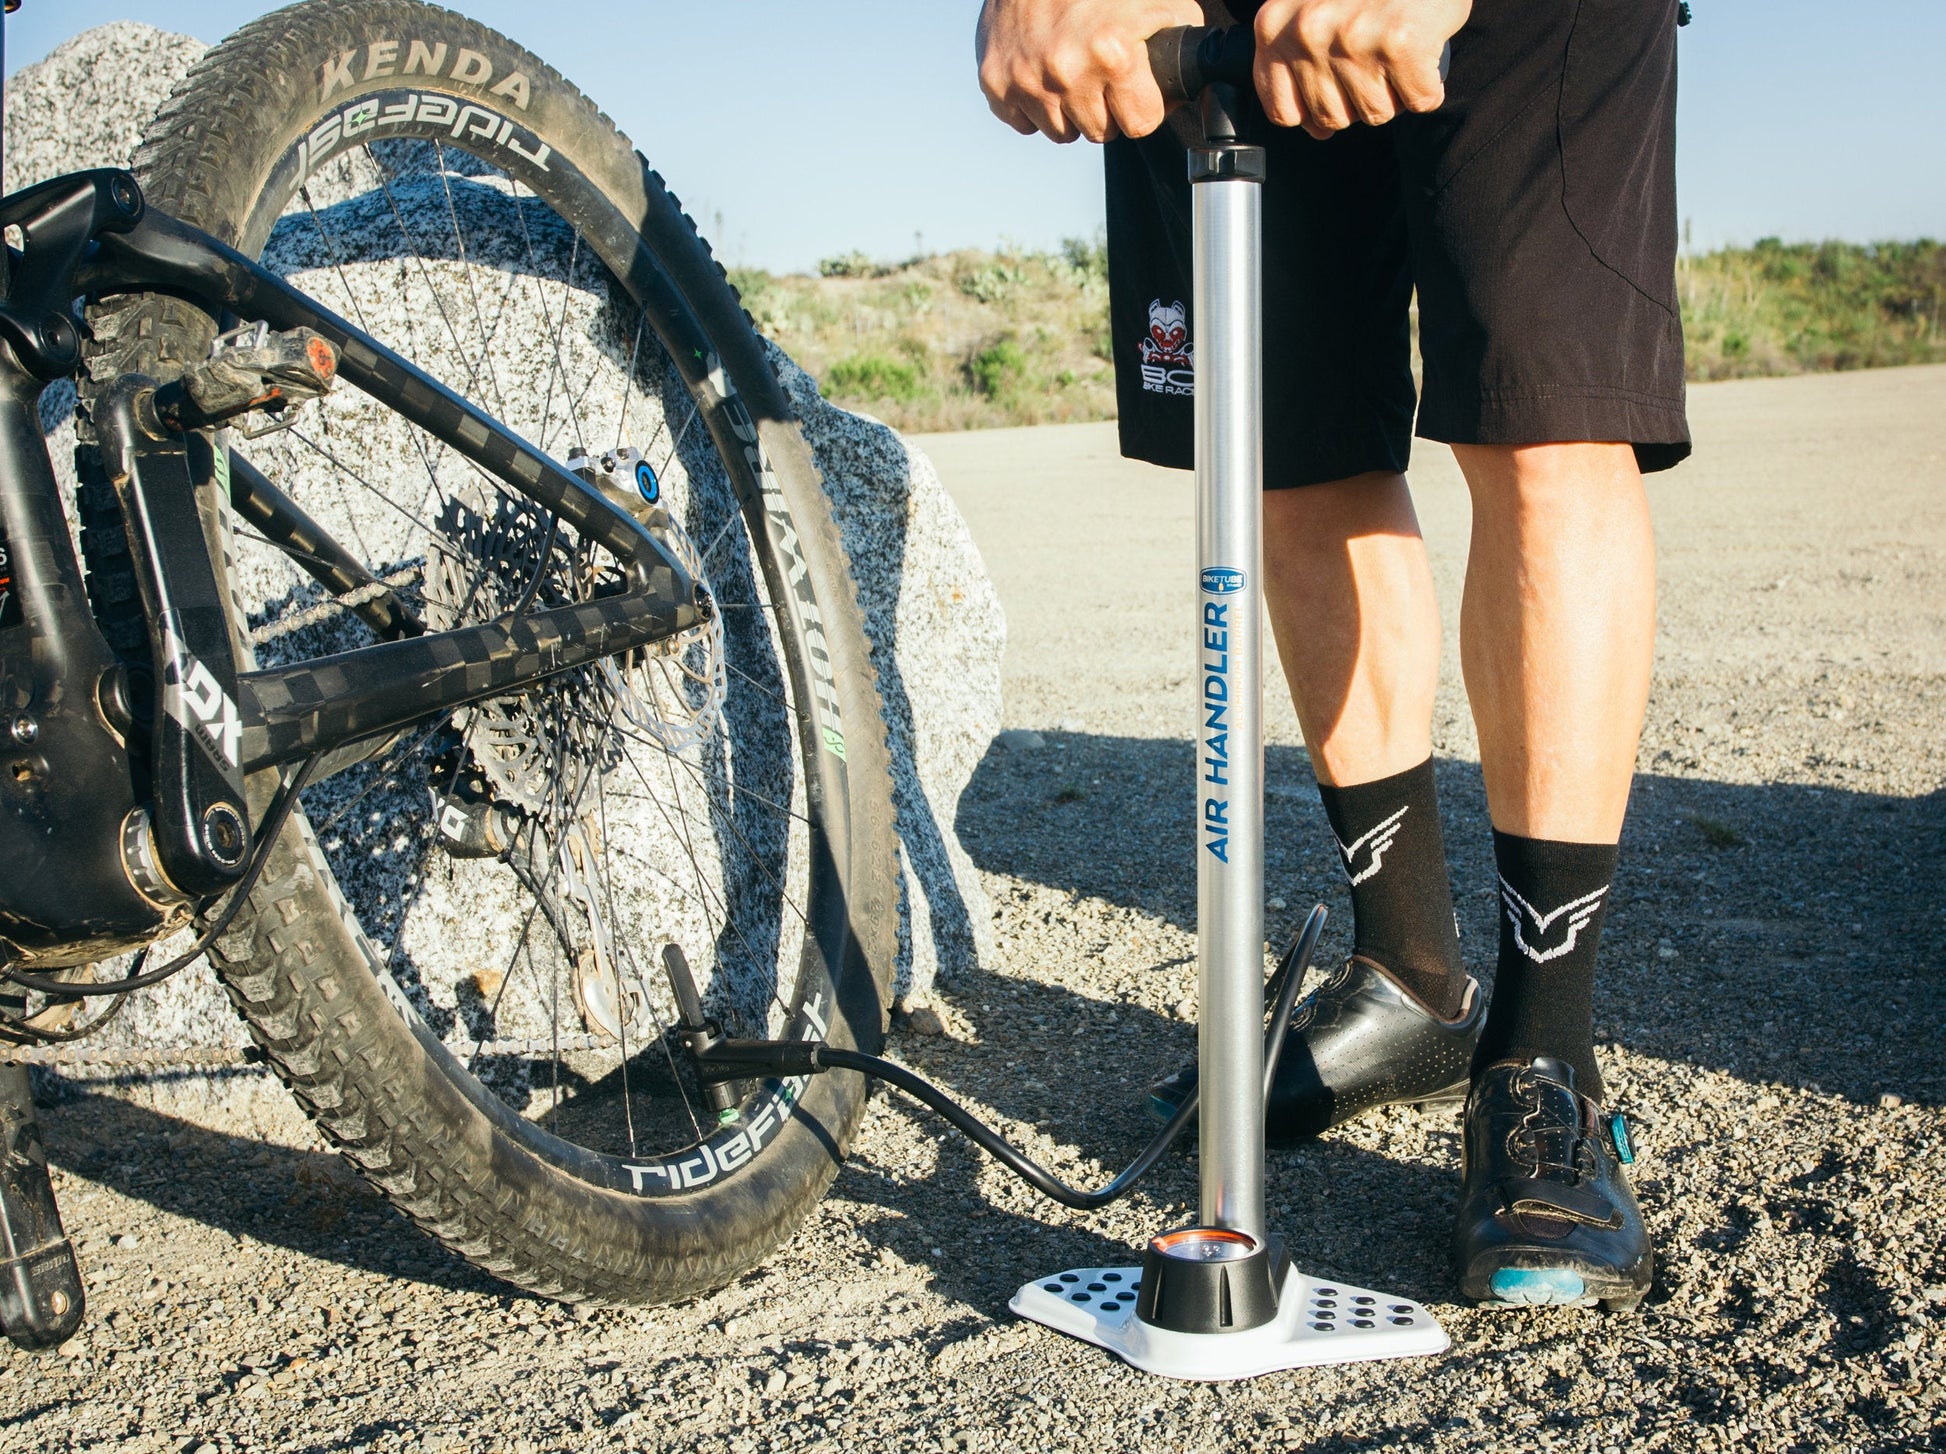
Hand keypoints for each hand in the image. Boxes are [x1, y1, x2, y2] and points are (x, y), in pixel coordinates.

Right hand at [976, 0, 1204, 143]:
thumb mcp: (1158, 3)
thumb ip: (1175, 46)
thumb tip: (1182, 88)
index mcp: (1112, 54)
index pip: (1141, 124)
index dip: (1142, 106)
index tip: (1136, 90)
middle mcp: (1066, 73)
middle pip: (1101, 133)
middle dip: (1106, 109)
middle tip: (1101, 74)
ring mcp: (1027, 81)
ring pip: (1061, 133)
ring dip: (1070, 110)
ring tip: (1071, 70)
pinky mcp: (995, 82)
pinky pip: (1024, 123)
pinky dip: (1034, 104)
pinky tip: (1042, 72)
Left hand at [1252, 0, 1470, 139]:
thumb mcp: (1309, 6)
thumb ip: (1297, 55)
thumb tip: (1316, 128)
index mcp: (1275, 25)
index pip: (1284, 110)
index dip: (1314, 113)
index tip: (1336, 95)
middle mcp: (1308, 33)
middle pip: (1332, 118)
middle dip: (1359, 100)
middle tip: (1375, 62)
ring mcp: (1353, 40)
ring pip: (1375, 113)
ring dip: (1395, 93)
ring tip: (1398, 53)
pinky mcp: (1400, 44)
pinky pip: (1419, 99)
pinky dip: (1428, 85)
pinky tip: (1424, 55)